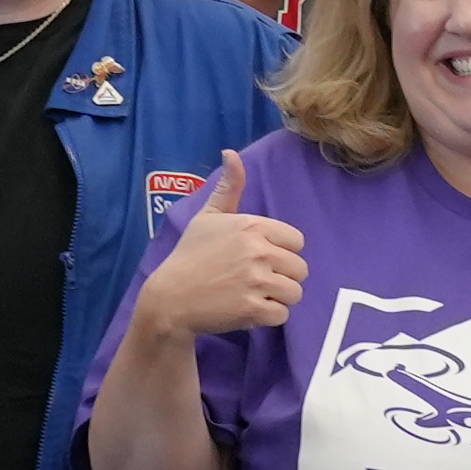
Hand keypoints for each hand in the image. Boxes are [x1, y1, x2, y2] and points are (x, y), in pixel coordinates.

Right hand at [128, 165, 306, 345]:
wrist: (170, 298)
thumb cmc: (190, 255)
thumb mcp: (208, 216)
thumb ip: (229, 187)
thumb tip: (231, 153)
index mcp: (252, 226)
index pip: (297, 242)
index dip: (281, 252)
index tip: (259, 259)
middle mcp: (258, 251)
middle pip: (300, 269)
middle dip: (282, 277)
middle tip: (255, 281)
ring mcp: (256, 281)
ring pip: (295, 293)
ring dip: (277, 298)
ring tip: (253, 295)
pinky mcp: (253, 310)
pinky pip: (282, 315)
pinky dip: (268, 317)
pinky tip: (248, 310)